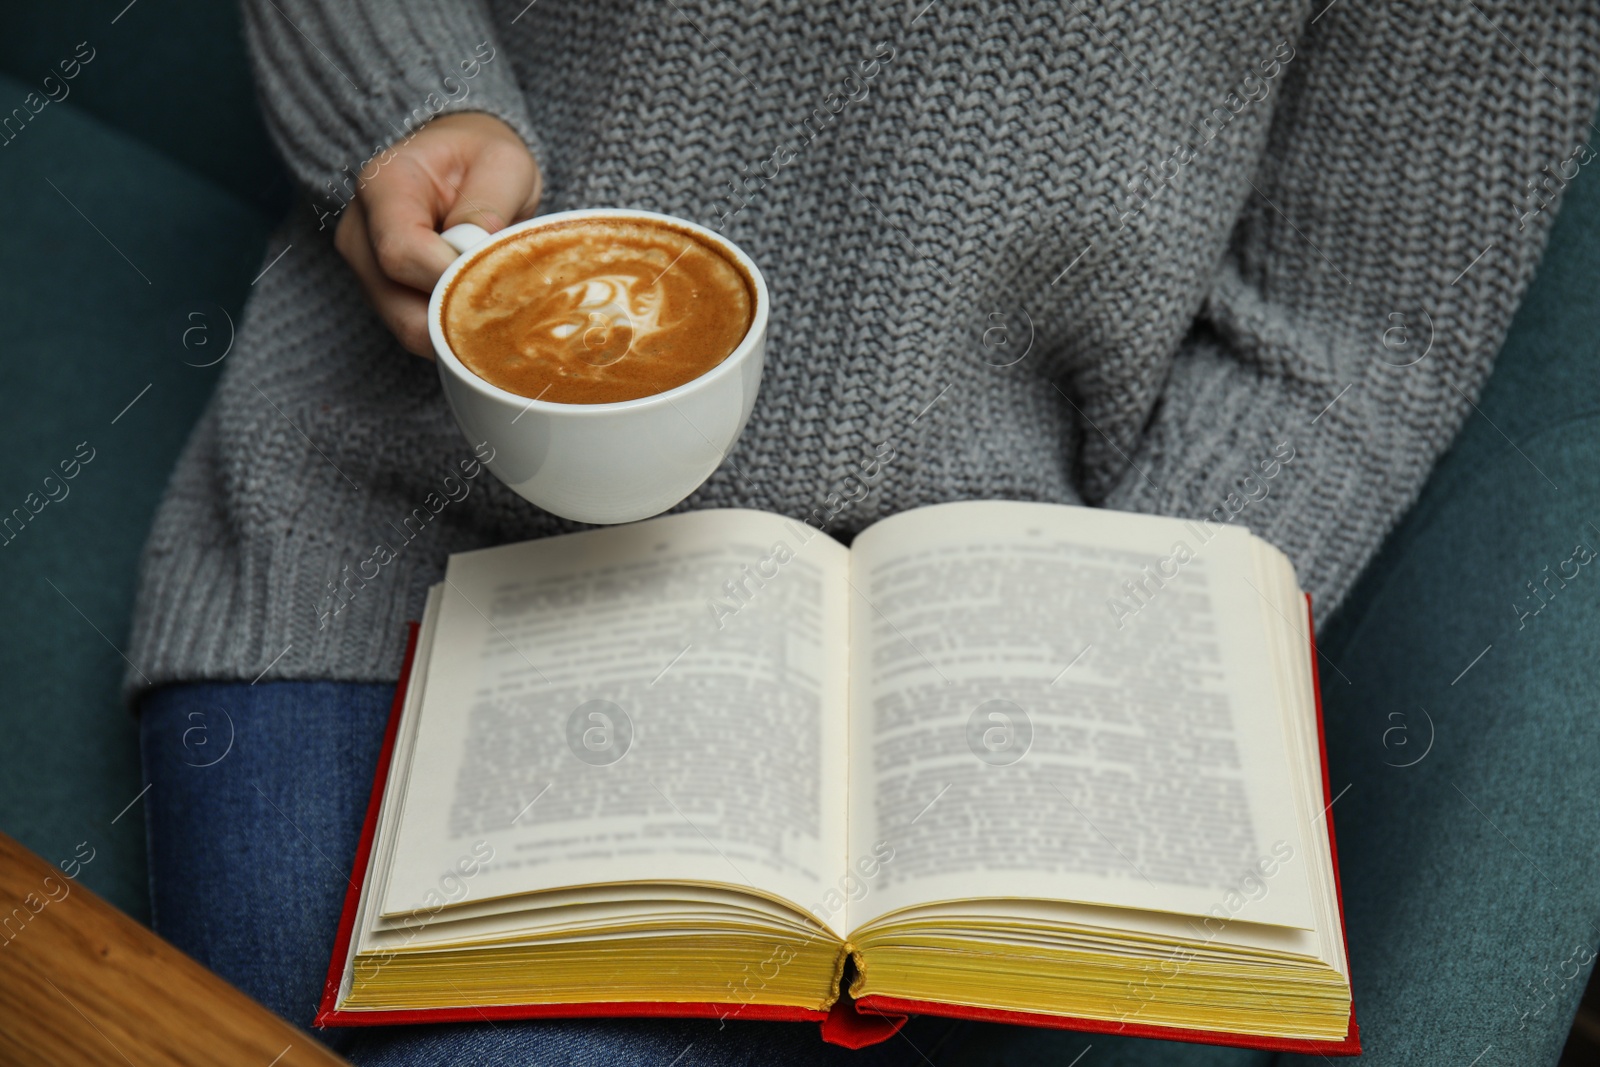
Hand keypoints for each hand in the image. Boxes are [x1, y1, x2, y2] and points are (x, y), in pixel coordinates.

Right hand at [334, 111, 541, 356]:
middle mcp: (360, 231)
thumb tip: (478, 251)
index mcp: (383, 185)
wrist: (461, 164)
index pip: (400, 252)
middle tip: (510, 303)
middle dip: (459, 314)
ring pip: (409, 328)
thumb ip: (491, 203)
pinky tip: (482, 311)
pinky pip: (418, 332)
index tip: (494, 276)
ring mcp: (366, 269)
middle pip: (400, 305)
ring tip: (499, 303)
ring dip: (459, 328)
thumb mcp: (504, 163)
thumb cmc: (482, 159)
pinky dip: (453, 332)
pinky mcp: (383, 295)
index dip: (450, 277)